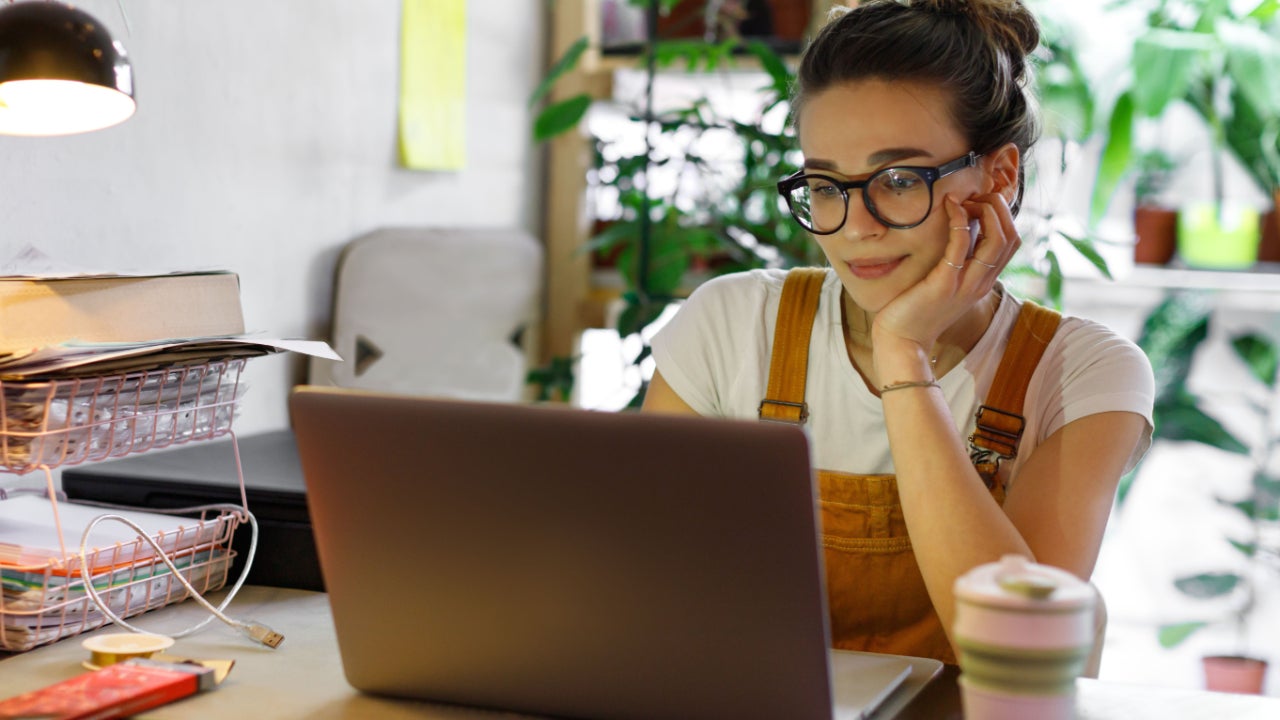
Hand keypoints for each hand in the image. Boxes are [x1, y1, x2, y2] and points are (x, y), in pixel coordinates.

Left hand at [870, 192, 1019, 365]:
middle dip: (998, 208)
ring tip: (965, 199)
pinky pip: (961, 244)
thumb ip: (957, 262)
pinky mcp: (945, 283)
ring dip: (986, 211)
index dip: (1002, 215)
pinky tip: (949, 206)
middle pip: (1011, 237)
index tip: (978, 203)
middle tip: (974, 197)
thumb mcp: (945, 284)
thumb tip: (960, 229)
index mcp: (983, 282)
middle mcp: (981, 283)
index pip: (1011, 242)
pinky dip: (959, 220)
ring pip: (997, 240)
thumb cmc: (917, 310)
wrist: (902, 342)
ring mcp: (966, 284)